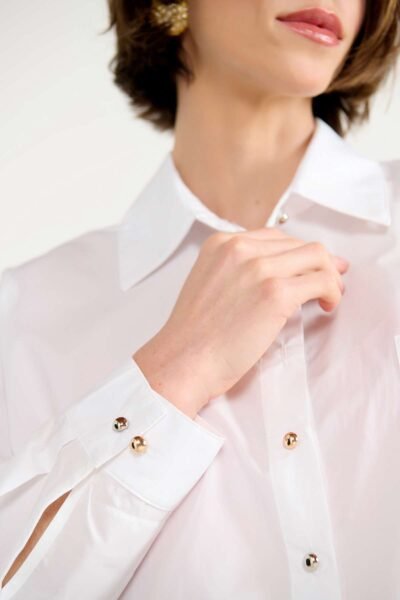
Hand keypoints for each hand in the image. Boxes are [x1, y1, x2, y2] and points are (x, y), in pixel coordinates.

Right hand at [134, 227, 348, 416]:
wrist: (183, 361)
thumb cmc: (194, 336)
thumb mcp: (208, 284)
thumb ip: (236, 271)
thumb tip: (276, 273)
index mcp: (221, 244)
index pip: (274, 237)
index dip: (296, 253)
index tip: (308, 268)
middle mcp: (240, 249)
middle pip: (298, 243)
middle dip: (319, 263)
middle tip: (328, 283)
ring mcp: (258, 269)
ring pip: (316, 256)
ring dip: (330, 275)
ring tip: (328, 296)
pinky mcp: (275, 293)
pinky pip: (321, 280)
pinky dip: (332, 291)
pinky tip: (326, 306)